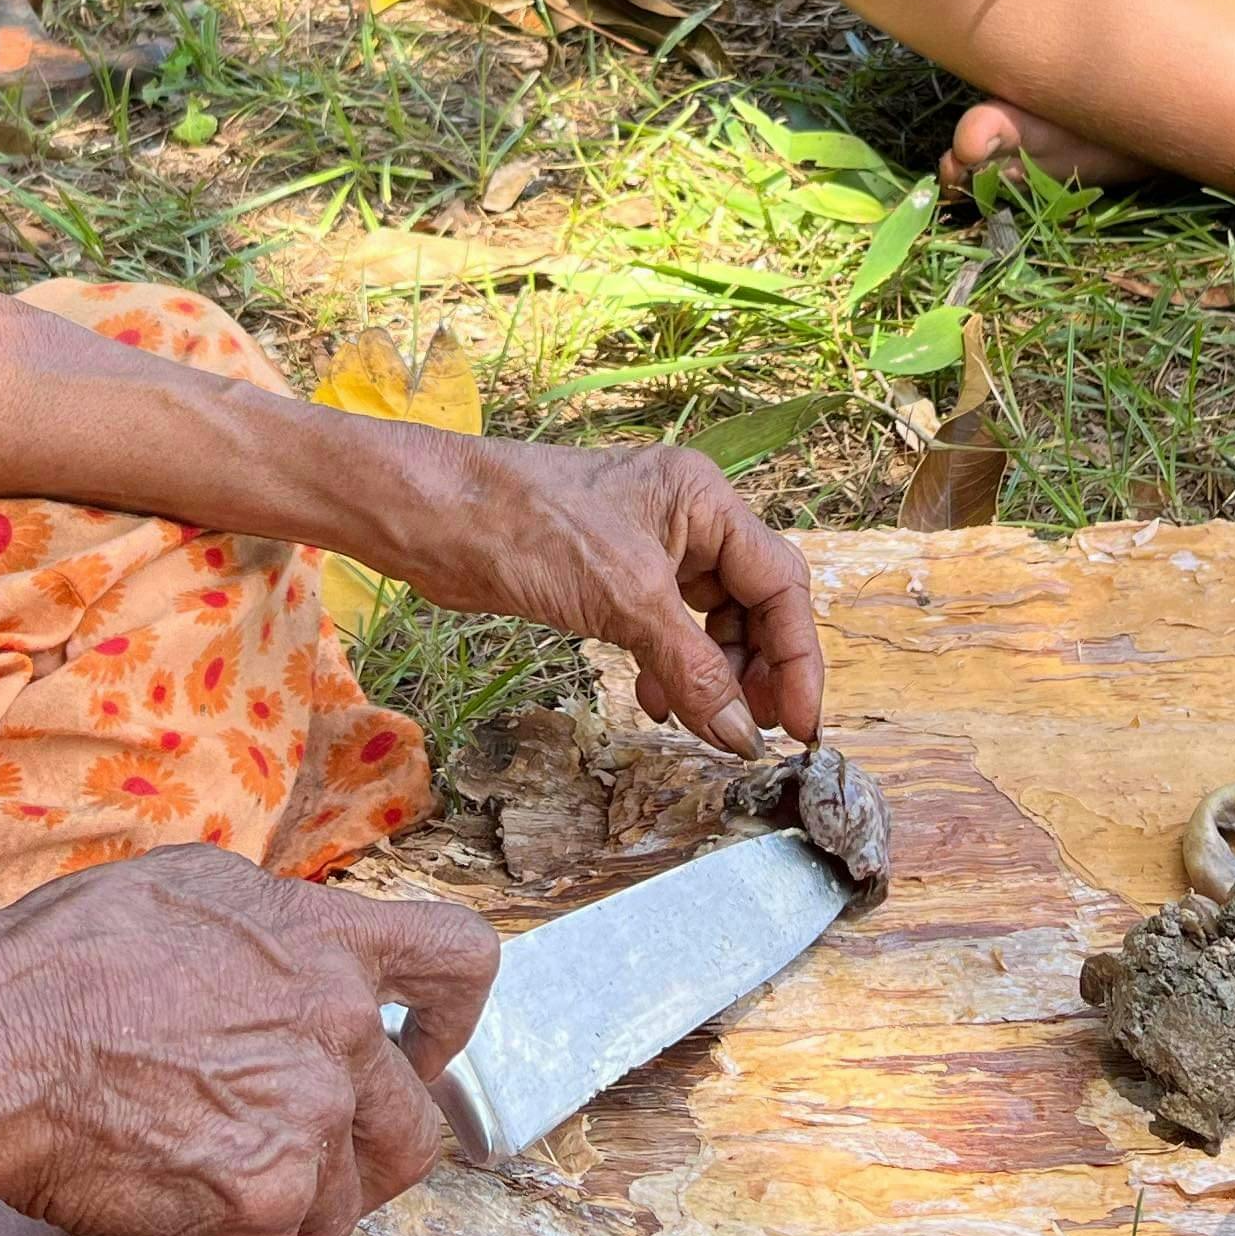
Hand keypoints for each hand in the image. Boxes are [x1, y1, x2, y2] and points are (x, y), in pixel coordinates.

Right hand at [0, 848, 497, 1235]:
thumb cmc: (68, 957)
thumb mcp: (199, 891)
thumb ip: (280, 930)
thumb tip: (303, 956)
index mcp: (329, 944)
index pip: (459, 961)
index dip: (451, 1020)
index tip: (423, 1051)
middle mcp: (338, 1031)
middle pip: (414, 1127)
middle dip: (365, 1156)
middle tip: (304, 1161)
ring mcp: (307, 1120)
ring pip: (343, 1207)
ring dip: (287, 1213)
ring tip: (211, 1190)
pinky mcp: (261, 1199)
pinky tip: (168, 1220)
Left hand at [365, 437, 824, 752]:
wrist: (435, 518)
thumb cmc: (529, 529)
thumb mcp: (625, 601)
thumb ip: (693, 669)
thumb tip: (742, 735)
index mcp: (705, 500)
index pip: (779, 581)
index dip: (797, 656)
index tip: (799, 724)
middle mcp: (687, 519)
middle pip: (752, 603)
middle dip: (757, 669)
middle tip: (757, 732)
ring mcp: (649, 549)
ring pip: (709, 624)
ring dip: (712, 677)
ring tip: (707, 726)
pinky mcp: (611, 579)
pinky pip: (665, 632)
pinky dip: (670, 671)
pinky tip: (658, 705)